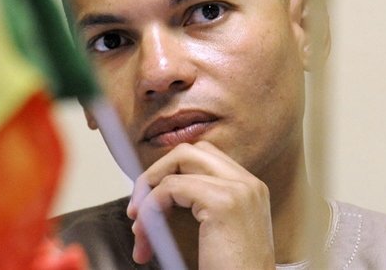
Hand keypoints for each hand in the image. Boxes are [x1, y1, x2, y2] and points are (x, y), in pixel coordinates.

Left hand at [127, 141, 274, 268]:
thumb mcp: (215, 233)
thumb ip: (196, 205)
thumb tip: (156, 192)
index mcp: (248, 188)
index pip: (201, 156)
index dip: (168, 173)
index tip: (149, 204)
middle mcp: (248, 183)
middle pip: (189, 150)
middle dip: (155, 174)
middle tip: (138, 208)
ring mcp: (239, 190)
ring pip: (179, 160)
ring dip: (149, 189)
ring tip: (139, 224)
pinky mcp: (223, 203)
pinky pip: (171, 187)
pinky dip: (151, 206)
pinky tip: (147, 234)